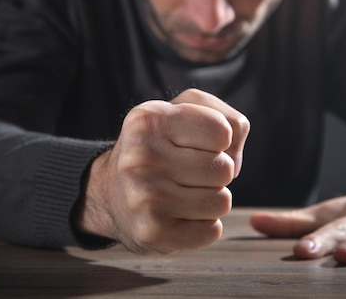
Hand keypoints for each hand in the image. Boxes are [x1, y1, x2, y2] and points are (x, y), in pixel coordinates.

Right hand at [77, 88, 249, 253]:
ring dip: (211, 199)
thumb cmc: (159, 148)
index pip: (223, 131)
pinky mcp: (150, 232)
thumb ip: (226, 118)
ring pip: (221, 202)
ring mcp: (143, 197)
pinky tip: (178, 215)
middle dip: (216, 172)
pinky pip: (211, 231)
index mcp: (149, 119)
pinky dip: (203, 225)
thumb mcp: (185, 113)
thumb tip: (235, 156)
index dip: (220, 140)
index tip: (196, 144)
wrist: (110, 193)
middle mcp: (140, 157)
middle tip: (188, 172)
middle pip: (225, 169)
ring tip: (184, 193)